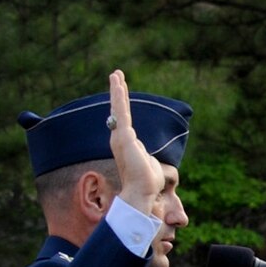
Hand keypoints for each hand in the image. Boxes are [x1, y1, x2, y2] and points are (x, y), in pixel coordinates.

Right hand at [107, 70, 165, 216]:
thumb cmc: (148, 182)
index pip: (124, 119)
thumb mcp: (149, 163)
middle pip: (118, 110)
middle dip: (117, 91)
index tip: (121, 90)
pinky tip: (119, 85)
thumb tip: (148, 157)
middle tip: (116, 74)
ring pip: (119, 108)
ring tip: (116, 74)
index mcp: (127, 143)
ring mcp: (120, 136)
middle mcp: (120, 138)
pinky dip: (119, 98)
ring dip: (117, 90)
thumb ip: (146, 156)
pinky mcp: (124, 136)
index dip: (122, 104)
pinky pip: (121, 113)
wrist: (142, 192)